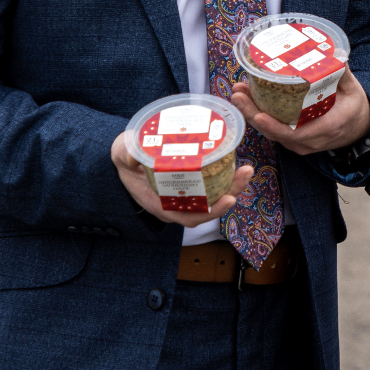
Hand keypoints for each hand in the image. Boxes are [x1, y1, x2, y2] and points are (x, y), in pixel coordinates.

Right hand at [111, 132, 254, 227]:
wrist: (126, 153)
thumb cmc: (125, 157)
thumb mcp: (122, 153)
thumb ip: (126, 154)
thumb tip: (132, 156)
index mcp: (162, 204)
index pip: (191, 216)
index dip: (211, 211)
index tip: (228, 199)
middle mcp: (177, 203)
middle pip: (210, 206)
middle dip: (231, 192)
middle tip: (246, 172)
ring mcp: (185, 192)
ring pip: (214, 195)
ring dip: (232, 184)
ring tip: (246, 169)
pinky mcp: (190, 179)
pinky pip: (210, 182)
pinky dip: (224, 175)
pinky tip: (234, 160)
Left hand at [230, 67, 369, 156]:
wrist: (361, 127)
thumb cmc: (355, 106)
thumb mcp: (353, 89)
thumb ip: (342, 72)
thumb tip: (333, 52)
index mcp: (327, 128)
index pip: (296, 134)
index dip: (275, 126)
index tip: (258, 114)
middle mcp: (311, 141)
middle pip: (276, 134)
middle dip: (252, 115)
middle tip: (238, 94)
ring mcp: (302, 144)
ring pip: (272, 134)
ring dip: (252, 114)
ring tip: (239, 93)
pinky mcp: (296, 142)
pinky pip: (275, 133)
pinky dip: (260, 118)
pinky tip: (249, 100)